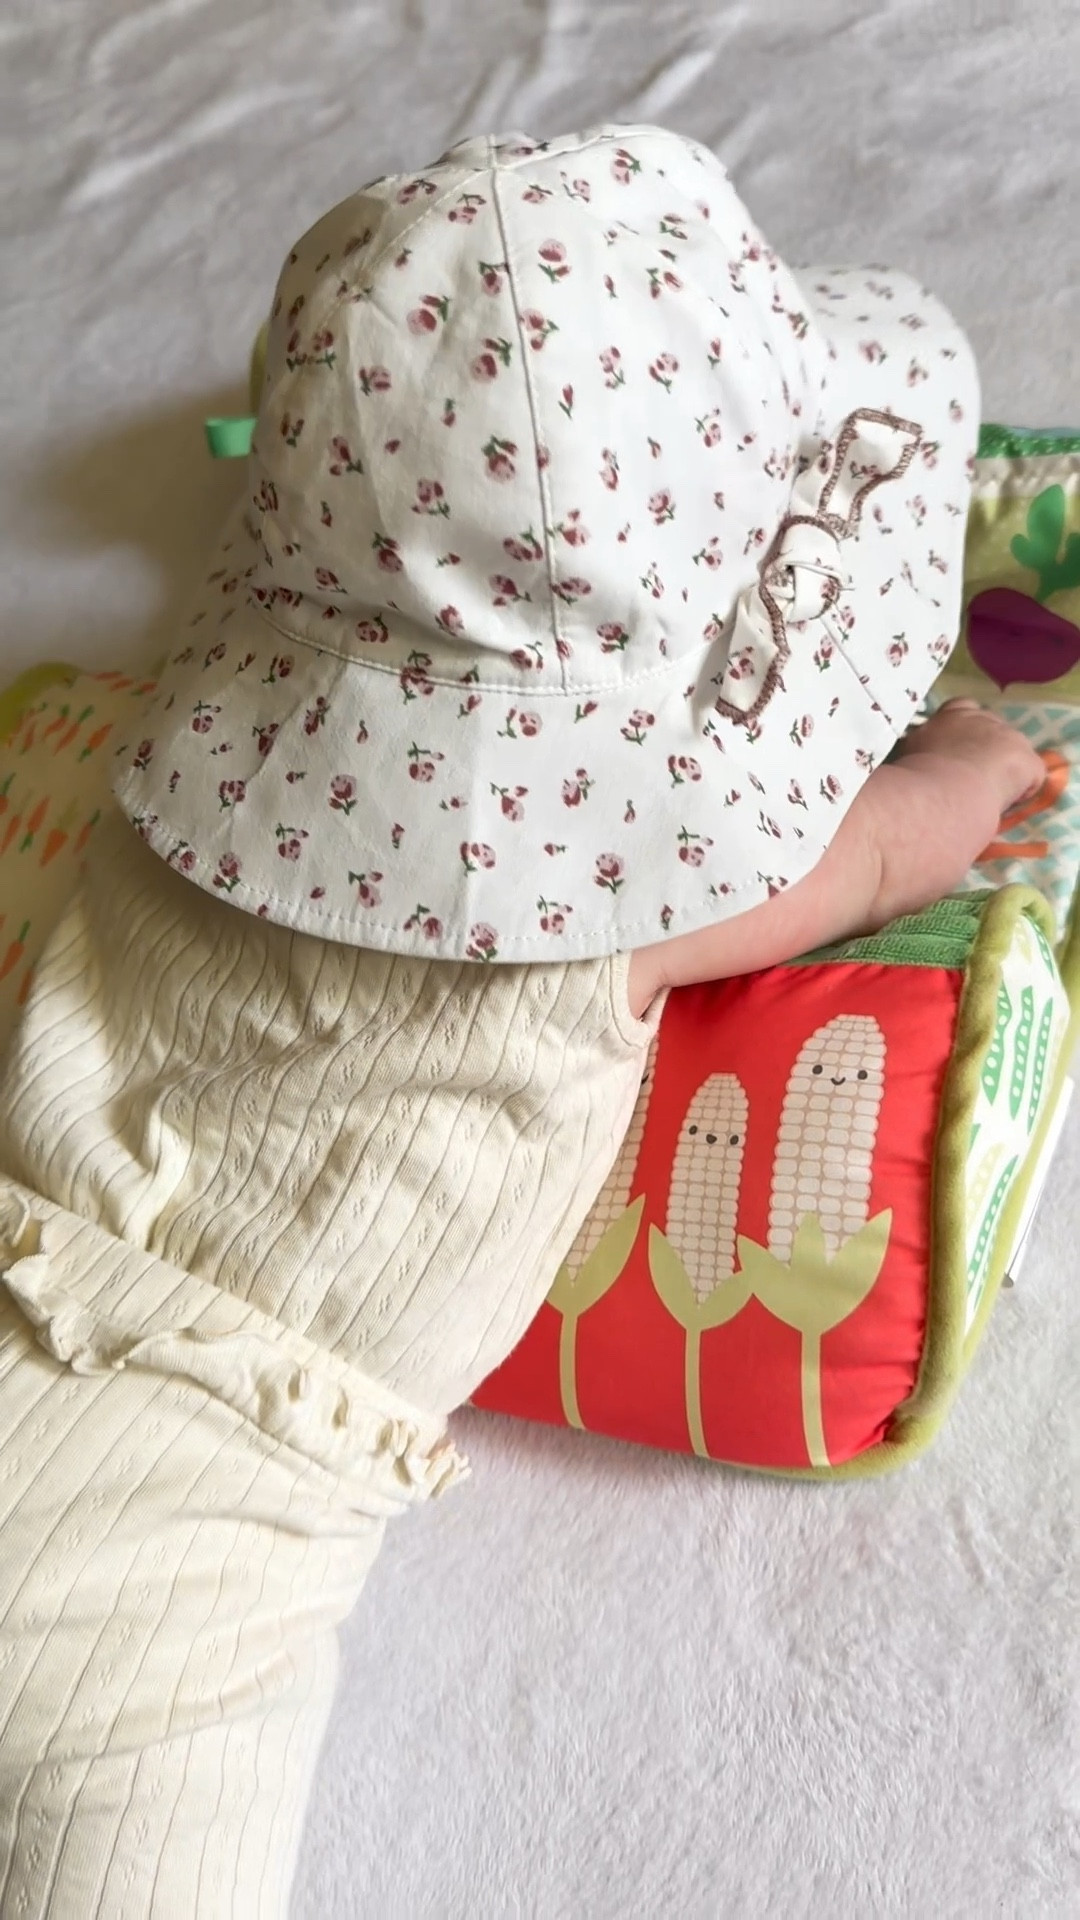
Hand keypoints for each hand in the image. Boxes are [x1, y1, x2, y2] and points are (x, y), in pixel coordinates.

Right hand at [893, 698, 1044, 812]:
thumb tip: (905, 757)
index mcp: (951, 715)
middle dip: (985, 749)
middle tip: (971, 777)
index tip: (956, 748)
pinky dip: (1020, 790)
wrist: (945, 787)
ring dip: (1003, 769)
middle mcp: (982, 718)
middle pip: (991, 729)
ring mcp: (1008, 736)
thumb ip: (914, 749)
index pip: (961, 708)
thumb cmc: (916, 773)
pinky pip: (1029, 777)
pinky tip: (1004, 804)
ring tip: (988, 794)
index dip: (962, 729)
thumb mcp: (907, 753)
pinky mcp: (1027, 760)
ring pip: (1012, 752)